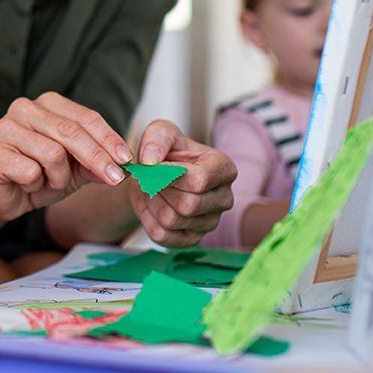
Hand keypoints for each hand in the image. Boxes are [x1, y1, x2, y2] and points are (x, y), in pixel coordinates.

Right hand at [0, 92, 132, 225]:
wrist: (4, 198)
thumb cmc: (40, 177)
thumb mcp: (76, 169)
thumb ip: (99, 163)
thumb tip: (128, 166)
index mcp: (47, 104)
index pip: (85, 117)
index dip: (109, 138)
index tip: (127, 159)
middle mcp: (24, 108)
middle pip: (71, 132)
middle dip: (97, 158)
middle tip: (114, 178)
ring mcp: (4, 128)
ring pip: (52, 153)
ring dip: (59, 177)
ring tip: (49, 182)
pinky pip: (30, 171)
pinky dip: (36, 185)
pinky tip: (27, 185)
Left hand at [129, 120, 236, 245]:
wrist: (155, 176)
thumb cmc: (165, 152)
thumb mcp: (160, 132)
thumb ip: (156, 138)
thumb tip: (150, 160)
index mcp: (223, 168)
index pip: (199, 180)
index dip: (169, 175)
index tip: (155, 165)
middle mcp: (224, 197)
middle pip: (187, 204)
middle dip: (159, 190)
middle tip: (148, 179)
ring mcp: (211, 221)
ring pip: (173, 221)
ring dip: (152, 203)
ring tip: (150, 190)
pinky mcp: (193, 239)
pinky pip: (164, 237)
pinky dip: (148, 221)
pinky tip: (151, 206)